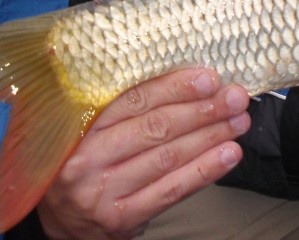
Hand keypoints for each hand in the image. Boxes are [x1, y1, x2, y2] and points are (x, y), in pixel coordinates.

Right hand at [35, 69, 250, 239]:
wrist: (60, 222)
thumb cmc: (82, 163)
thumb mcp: (85, 129)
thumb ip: (119, 105)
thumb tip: (178, 75)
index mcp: (79, 126)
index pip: (134, 100)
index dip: (175, 87)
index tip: (209, 78)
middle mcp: (88, 158)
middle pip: (155, 127)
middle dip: (202, 109)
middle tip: (234, 97)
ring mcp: (104, 191)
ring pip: (168, 157)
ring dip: (210, 136)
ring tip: (238, 121)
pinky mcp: (122, 218)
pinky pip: (172, 190)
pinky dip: (205, 170)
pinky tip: (229, 154)